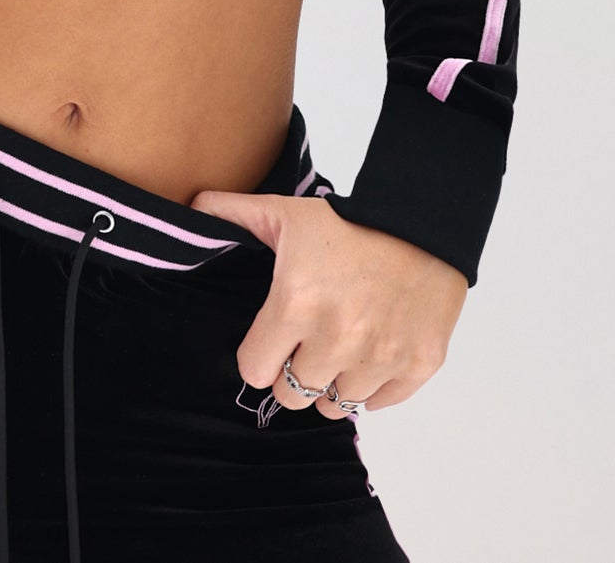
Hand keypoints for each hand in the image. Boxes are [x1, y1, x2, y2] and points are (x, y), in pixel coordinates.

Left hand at [188, 188, 467, 416]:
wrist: (422, 220)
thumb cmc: (349, 219)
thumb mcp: (284, 211)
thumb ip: (232, 213)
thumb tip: (192, 208)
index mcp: (295, 305)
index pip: (255, 371)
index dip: (258, 357)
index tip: (269, 342)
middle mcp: (336, 339)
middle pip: (293, 396)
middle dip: (293, 373)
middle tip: (305, 345)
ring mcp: (380, 356)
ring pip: (337, 405)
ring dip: (333, 382)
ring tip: (339, 347)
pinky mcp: (418, 364)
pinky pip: (381, 402)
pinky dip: (374, 386)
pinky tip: (370, 353)